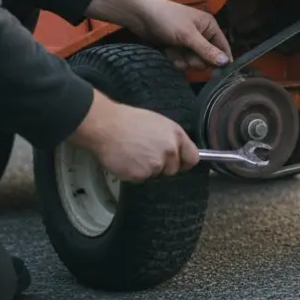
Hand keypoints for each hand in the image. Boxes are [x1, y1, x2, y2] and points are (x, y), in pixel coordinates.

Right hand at [68, 92, 199, 181]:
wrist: (106, 125)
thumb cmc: (129, 121)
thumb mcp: (158, 123)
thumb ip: (171, 139)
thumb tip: (178, 152)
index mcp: (176, 135)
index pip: (193, 158)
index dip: (185, 162)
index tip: (179, 164)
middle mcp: (170, 151)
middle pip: (173, 169)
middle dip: (162, 166)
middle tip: (146, 154)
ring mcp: (156, 164)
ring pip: (156, 175)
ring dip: (147, 169)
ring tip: (134, 154)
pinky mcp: (141, 175)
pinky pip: (141, 179)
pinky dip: (134, 173)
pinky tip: (126, 160)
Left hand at [85, 0, 232, 70]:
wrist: (140, 15)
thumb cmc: (168, 19)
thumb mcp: (188, 35)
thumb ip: (207, 50)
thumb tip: (226, 63)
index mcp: (209, 27)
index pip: (223, 47)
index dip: (222, 60)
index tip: (218, 74)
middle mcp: (201, 35)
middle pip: (208, 58)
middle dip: (197, 60)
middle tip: (188, 56)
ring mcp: (188, 42)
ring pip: (193, 62)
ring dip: (183, 60)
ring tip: (173, 51)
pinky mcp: (176, 48)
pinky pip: (182, 61)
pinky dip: (174, 58)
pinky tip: (167, 51)